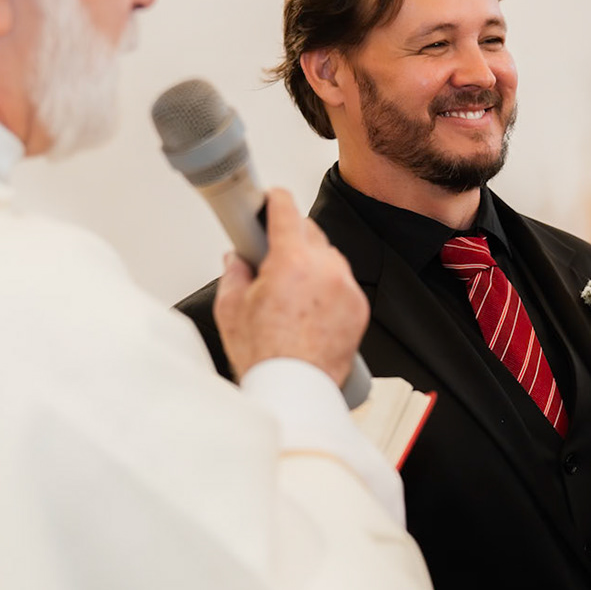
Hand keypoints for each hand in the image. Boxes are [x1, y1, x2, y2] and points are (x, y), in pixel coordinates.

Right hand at [211, 188, 367, 384]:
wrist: (296, 391)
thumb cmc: (267, 357)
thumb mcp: (231, 310)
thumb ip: (234, 274)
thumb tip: (236, 261)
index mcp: (293, 262)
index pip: (287, 210)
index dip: (274, 199)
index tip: (270, 199)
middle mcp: (326, 270)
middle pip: (310, 232)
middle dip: (290, 238)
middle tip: (271, 258)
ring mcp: (347, 289)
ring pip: (329, 258)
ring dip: (312, 264)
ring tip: (290, 292)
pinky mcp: (359, 309)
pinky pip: (343, 284)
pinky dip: (328, 289)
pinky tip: (309, 310)